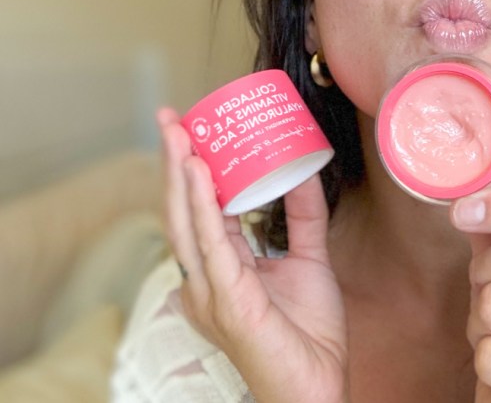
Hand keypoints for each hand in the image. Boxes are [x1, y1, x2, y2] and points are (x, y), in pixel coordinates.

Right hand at [158, 107, 348, 402]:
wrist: (317, 386)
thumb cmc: (307, 334)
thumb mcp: (308, 259)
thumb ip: (303, 216)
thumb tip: (302, 170)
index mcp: (218, 273)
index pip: (197, 213)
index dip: (191, 172)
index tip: (190, 131)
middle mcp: (205, 280)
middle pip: (181, 211)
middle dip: (174, 163)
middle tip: (171, 118)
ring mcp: (210, 292)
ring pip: (186, 222)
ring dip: (181, 174)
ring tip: (179, 132)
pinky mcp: (227, 301)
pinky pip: (212, 244)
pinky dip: (204, 204)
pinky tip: (201, 173)